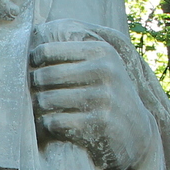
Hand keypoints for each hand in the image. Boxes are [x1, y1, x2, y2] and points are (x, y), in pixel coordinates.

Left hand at [30, 22, 152, 169]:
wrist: (136, 131)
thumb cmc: (108, 95)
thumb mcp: (102, 65)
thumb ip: (74, 52)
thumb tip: (33, 38)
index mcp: (101, 51)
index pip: (47, 51)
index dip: (34, 62)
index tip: (34, 70)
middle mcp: (103, 71)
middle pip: (44, 76)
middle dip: (33, 88)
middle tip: (33, 95)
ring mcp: (102, 97)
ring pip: (46, 100)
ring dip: (38, 109)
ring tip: (41, 111)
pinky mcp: (99, 122)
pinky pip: (55, 122)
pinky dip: (47, 126)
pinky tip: (51, 126)